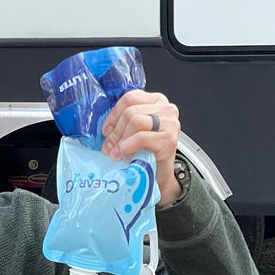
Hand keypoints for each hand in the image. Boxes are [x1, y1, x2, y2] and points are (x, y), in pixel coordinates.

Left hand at [100, 89, 181, 206]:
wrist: (160, 176)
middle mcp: (166, 109)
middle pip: (131, 111)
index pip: (130, 98)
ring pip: (135, 121)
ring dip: (121, 140)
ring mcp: (170, 123)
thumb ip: (123, 122)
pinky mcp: (169, 139)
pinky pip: (141, 137)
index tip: (106, 130)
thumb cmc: (146, 154)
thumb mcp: (133, 132)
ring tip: (117, 153)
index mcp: (156, 101)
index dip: (114, 115)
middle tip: (109, 147)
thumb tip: (105, 127)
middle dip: (115, 131)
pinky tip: (126, 156)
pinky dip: (129, 147)